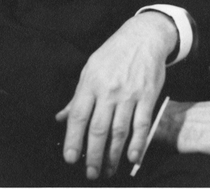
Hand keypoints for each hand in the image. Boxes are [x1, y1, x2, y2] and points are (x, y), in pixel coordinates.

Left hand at [55, 12, 176, 178]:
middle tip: (90, 172)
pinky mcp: (148, 96)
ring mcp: (130, 94)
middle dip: (93, 155)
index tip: (71, 158)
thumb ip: (77, 96)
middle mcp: (109, 90)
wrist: (144, 36)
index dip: (73, 140)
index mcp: (91, 83)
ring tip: (108, 170)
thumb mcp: (91, 68)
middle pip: (98, 129)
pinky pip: (142, 124)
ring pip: (119, 131)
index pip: (78, 117)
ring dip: (113, 155)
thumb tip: (61, 118)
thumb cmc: (115, 53)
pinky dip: (137, 143)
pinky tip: (132, 157)